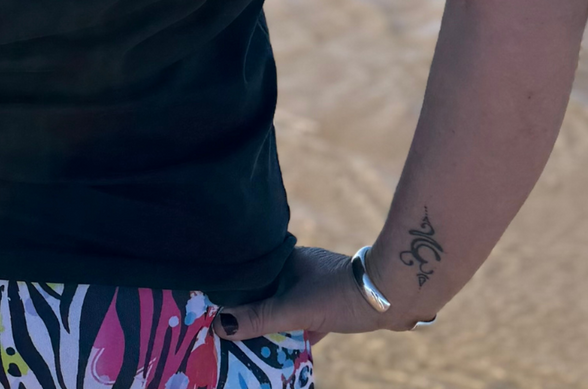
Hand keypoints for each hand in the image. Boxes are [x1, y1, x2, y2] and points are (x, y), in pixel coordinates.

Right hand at [213, 246, 426, 345]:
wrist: (392, 297)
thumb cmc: (340, 295)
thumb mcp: (296, 310)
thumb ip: (260, 319)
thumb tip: (218, 327)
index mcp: (284, 260)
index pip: (251, 278)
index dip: (234, 296)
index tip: (217, 315)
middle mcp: (298, 268)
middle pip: (267, 294)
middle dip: (252, 314)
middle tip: (232, 336)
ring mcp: (316, 285)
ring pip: (286, 307)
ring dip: (275, 325)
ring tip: (255, 345)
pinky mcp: (331, 303)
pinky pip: (304, 317)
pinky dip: (295, 331)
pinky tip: (288, 347)